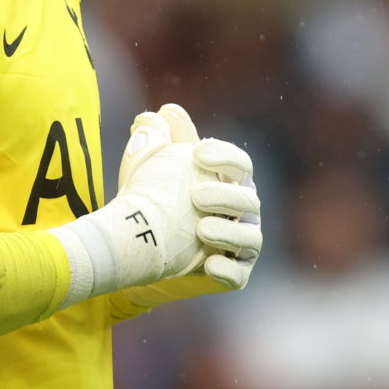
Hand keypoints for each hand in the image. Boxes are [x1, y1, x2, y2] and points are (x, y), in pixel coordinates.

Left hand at [122, 104, 261, 290]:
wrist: (138, 253)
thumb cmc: (154, 204)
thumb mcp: (149, 171)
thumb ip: (157, 141)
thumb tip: (162, 112)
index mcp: (230, 182)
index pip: (241, 164)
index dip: (225, 156)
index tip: (197, 152)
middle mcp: (242, 213)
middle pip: (248, 200)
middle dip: (225, 196)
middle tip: (195, 195)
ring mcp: (240, 246)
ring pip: (250, 238)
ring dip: (228, 233)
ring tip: (199, 229)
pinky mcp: (233, 275)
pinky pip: (239, 275)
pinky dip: (228, 270)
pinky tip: (209, 263)